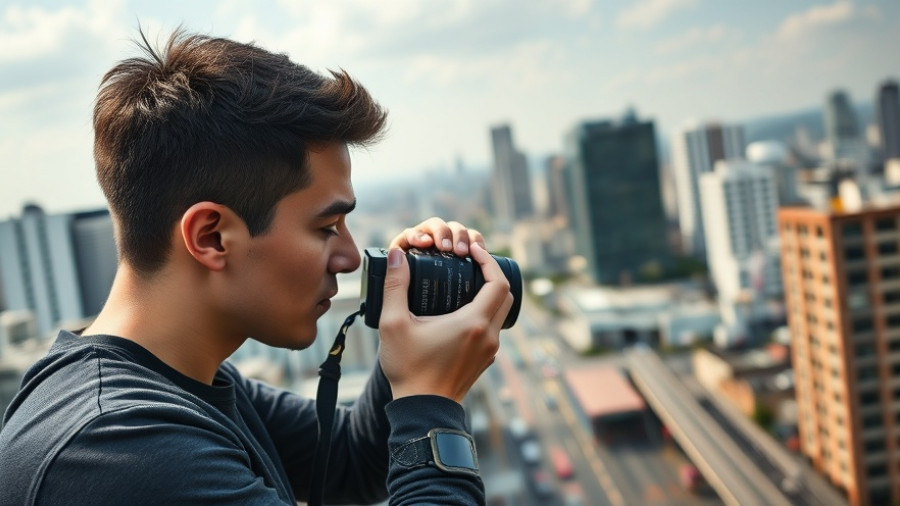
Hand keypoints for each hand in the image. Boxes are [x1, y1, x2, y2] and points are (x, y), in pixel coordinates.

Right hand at [378, 220, 512, 402]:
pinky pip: (492, 329)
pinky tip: (461, 311)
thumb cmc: (409, 369)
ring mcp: (489, 350)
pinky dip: (484, 314)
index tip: (472, 251)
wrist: (422, 412)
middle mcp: (488, 336)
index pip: (498, 282)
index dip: (488, 261)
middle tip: (471, 263)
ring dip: (489, 295)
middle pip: (505, 295)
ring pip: (500, 313)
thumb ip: (395, 287)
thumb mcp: (393, 325)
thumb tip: (397, 255)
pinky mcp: (484, 361)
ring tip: (465, 283)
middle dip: (492, 275)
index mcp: (473, 323)